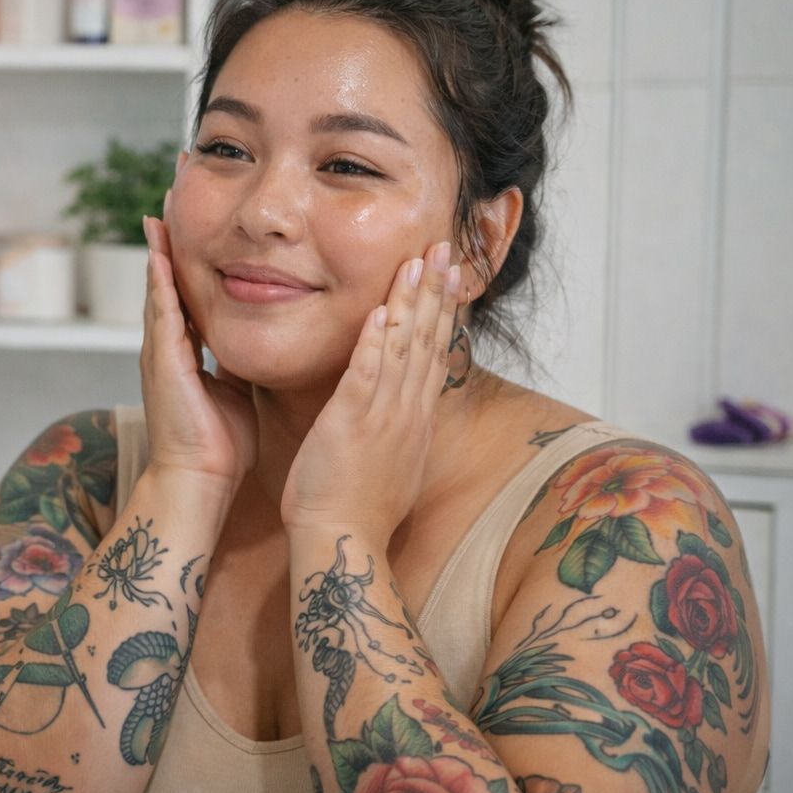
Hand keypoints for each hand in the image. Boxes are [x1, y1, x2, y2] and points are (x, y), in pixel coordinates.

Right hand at [139, 214, 256, 495]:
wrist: (198, 481)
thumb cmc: (220, 446)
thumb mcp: (236, 391)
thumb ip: (239, 364)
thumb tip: (258, 344)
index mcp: (187, 352)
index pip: (187, 291)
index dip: (188, 255)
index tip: (193, 219)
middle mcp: (167, 345)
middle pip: (166, 279)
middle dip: (168, 237)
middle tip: (171, 194)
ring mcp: (160, 352)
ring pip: (159, 287)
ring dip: (159, 247)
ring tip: (161, 208)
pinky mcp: (163, 361)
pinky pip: (161, 311)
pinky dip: (159, 279)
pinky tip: (159, 250)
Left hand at [281, 241, 461, 541]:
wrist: (344, 543)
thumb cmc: (358, 510)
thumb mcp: (390, 464)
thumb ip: (396, 431)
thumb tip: (399, 415)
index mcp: (415, 421)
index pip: (434, 354)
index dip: (441, 311)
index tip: (448, 275)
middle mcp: (408, 413)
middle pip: (428, 341)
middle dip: (436, 291)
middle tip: (445, 248)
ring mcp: (384, 417)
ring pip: (404, 349)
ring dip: (411, 302)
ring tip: (420, 261)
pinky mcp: (353, 424)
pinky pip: (368, 376)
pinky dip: (376, 343)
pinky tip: (382, 313)